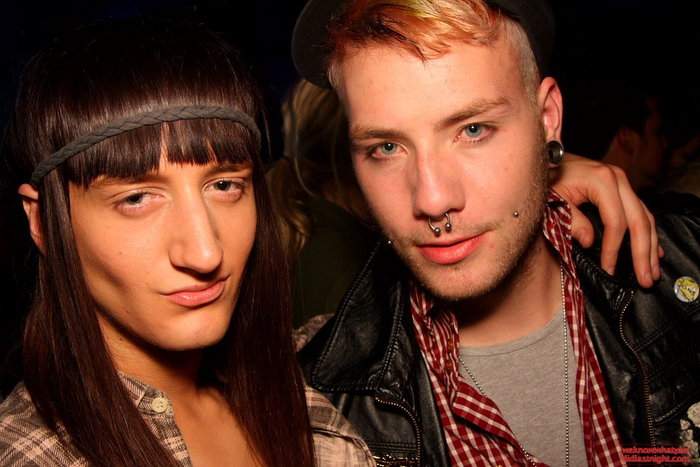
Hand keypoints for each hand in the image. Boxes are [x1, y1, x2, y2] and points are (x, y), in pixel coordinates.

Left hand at [549, 153, 662, 287]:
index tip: (609, 269)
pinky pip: (641, 213)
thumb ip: (571, 219)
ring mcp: (622, 182)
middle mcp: (618, 178)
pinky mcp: (621, 188)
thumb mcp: (552, 199)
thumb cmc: (546, 178)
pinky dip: (648, 234)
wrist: (543, 158)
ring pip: (645, 217)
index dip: (614, 249)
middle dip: (643, 253)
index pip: (616, 222)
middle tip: (646, 280)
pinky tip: (654, 252)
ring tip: (652, 273)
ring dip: (651, 248)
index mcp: (602, 179)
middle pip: (639, 221)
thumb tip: (589, 241)